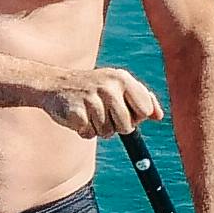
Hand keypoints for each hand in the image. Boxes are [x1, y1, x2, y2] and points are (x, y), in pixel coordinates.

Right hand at [41, 64, 162, 139]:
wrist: (55, 84)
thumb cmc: (92, 88)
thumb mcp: (117, 85)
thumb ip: (141, 97)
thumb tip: (158, 116)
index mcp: (122, 78)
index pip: (144, 110)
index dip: (135, 117)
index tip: (123, 110)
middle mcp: (109, 87)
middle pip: (126, 127)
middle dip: (115, 126)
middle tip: (102, 112)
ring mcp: (91, 99)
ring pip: (107, 133)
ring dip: (97, 129)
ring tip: (88, 112)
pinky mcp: (76, 112)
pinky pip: (88, 134)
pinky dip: (83, 130)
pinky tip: (78, 116)